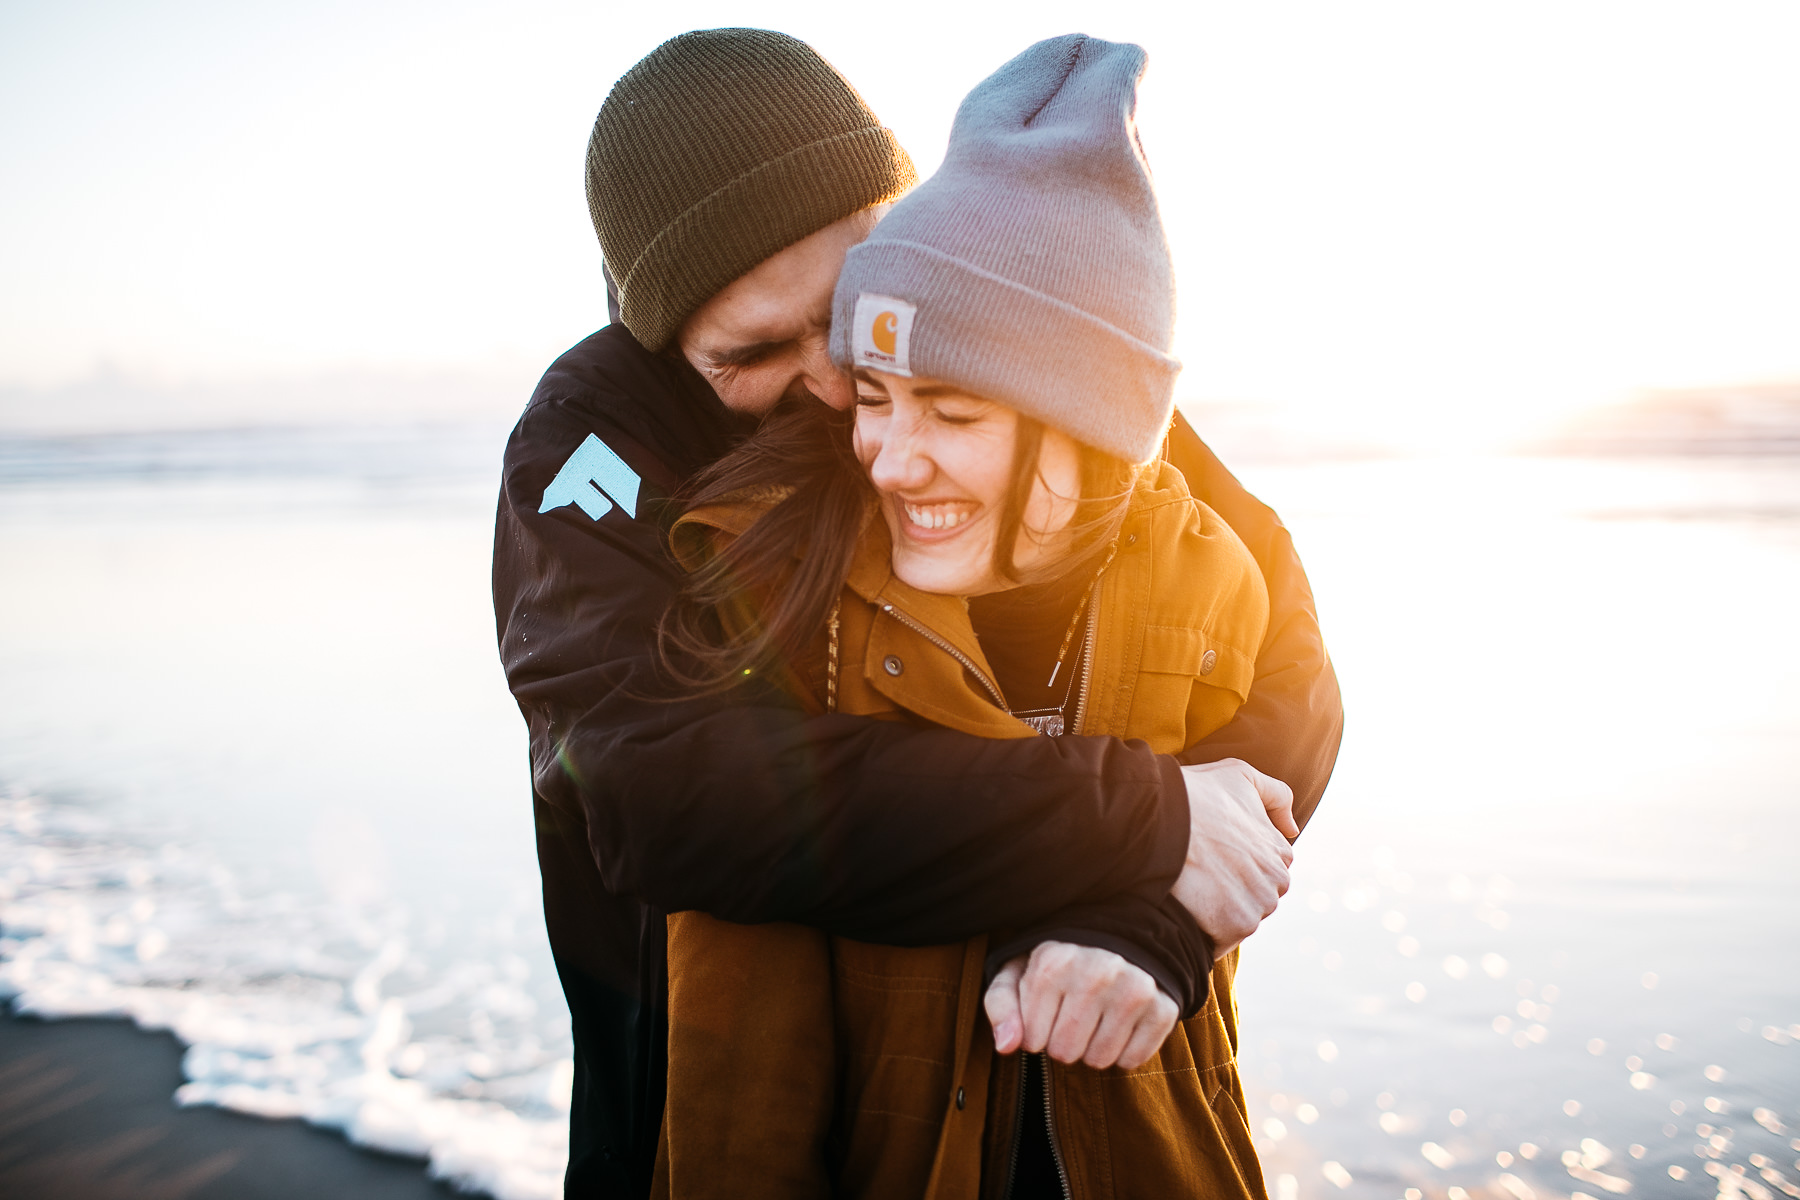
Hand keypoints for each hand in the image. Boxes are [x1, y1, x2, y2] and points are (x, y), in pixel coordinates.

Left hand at [984, 941, 1177, 1070]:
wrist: (1119, 941)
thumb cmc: (1058, 965)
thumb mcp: (1018, 973)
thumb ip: (1000, 1006)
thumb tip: (1006, 1046)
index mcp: (1053, 962)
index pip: (1032, 1040)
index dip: (1035, 1034)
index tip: (1046, 1011)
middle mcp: (1096, 972)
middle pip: (1065, 1052)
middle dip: (1063, 1043)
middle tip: (1071, 1016)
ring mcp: (1134, 989)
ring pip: (1099, 1060)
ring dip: (1092, 1049)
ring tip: (1095, 1018)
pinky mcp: (1163, 1007)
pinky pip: (1132, 1060)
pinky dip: (1123, 1051)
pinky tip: (1120, 1023)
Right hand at [1171, 758, 1296, 954]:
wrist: (1158, 818)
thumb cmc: (1194, 795)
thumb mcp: (1240, 775)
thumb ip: (1276, 795)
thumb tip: (1293, 829)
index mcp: (1280, 851)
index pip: (1262, 871)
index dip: (1233, 865)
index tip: (1209, 858)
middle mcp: (1277, 880)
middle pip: (1252, 897)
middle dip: (1228, 891)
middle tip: (1195, 874)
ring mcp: (1259, 905)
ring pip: (1238, 918)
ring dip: (1215, 912)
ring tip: (1187, 889)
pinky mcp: (1236, 926)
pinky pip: (1221, 939)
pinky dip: (1204, 931)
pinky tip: (1184, 908)